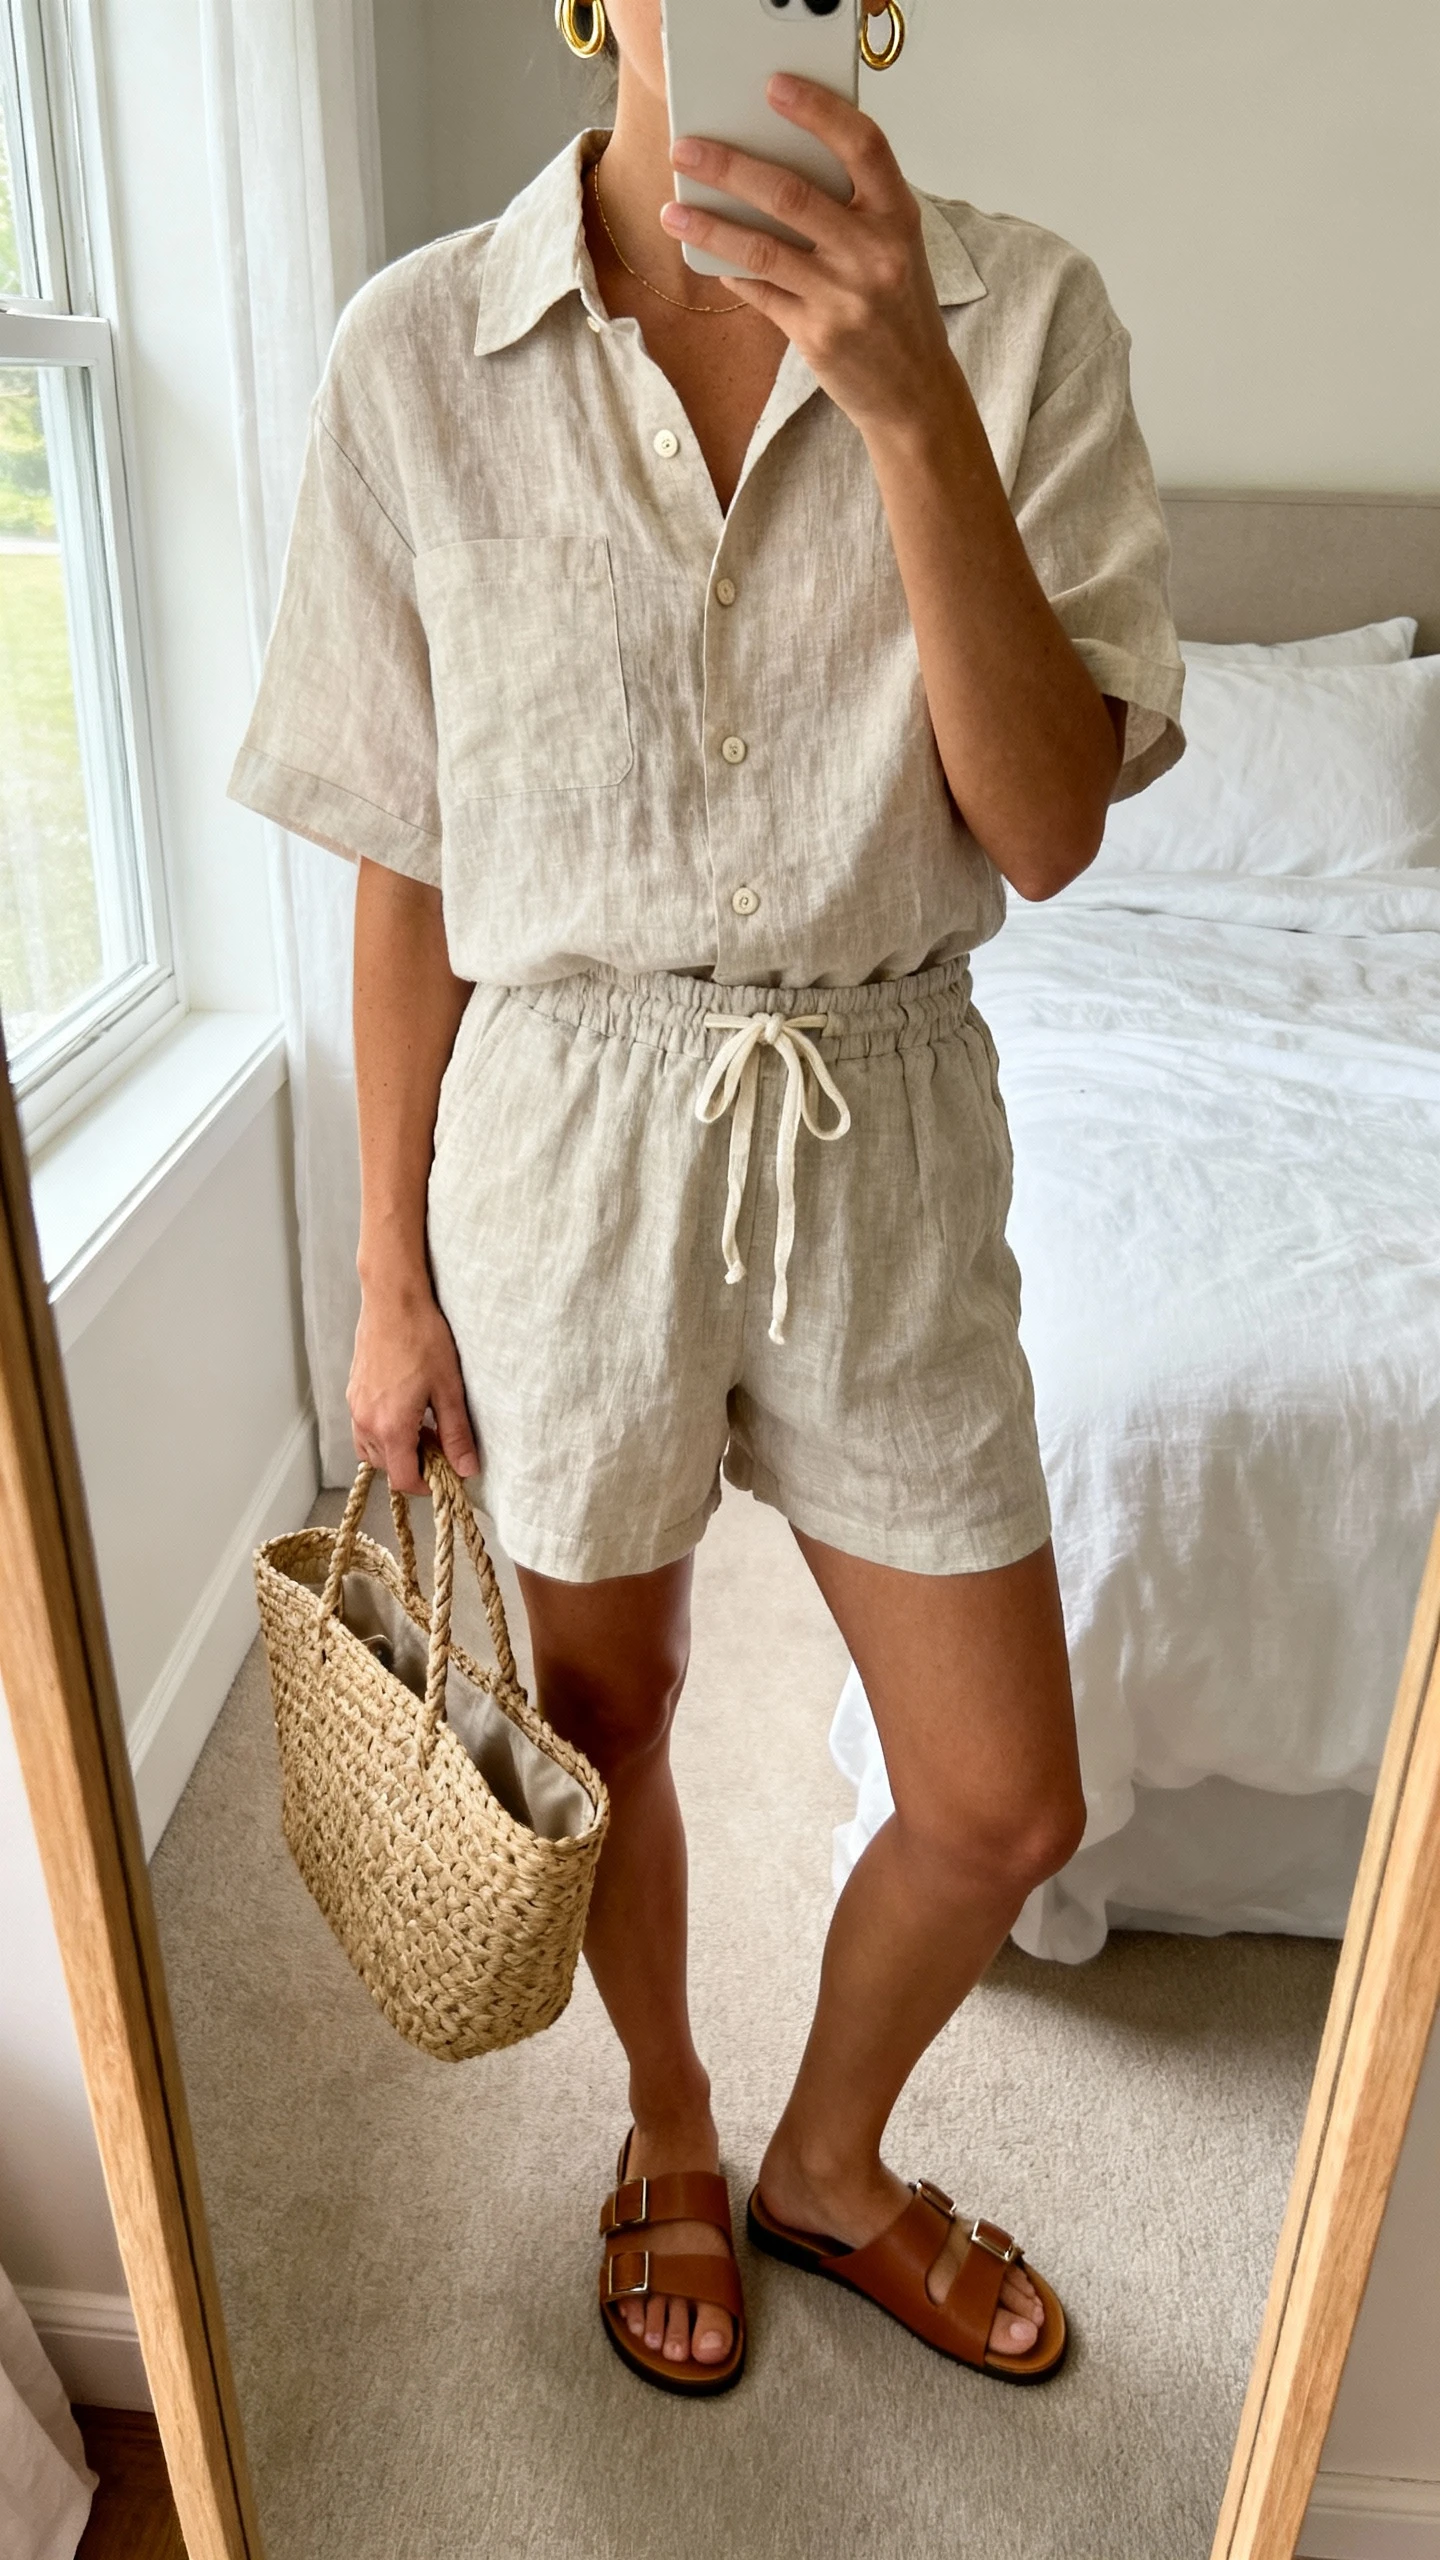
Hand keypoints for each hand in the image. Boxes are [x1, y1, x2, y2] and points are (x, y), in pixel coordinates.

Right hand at [347, 1282, 479, 1494]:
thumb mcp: (449, 1389)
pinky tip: (405, 1411)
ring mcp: (356, 1406)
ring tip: (422, 1429)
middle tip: (439, 1446)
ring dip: (396, 1450)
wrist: (393, 1300)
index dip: (425, 1486)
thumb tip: (466, 1468)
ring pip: (371, 1449)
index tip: (443, 1476)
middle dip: (413, 1465)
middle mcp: (366, 1421)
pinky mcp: (353, 1392)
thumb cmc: (422, 1338)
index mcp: (390, 1426)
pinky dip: (383, 1432)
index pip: (403, 1479)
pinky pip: (363, 1427)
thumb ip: (456, 1434)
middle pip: (386, 1466)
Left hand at [662, 77, 954, 438]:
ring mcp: (844, 296)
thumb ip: (852, 207)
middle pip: (791, 194)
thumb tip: (775, 163)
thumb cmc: (898, 308)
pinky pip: (760, 294)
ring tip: (672, 210)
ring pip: (762, 249)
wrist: (914, 391)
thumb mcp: (894, 246)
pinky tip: (706, 256)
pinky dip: (730, 272)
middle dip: (730, 167)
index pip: (863, 145)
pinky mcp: (816, 335)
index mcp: (898, 216)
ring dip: (710, 225)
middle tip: (686, 149)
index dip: (818, 111)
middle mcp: (874, 253)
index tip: (773, 87)